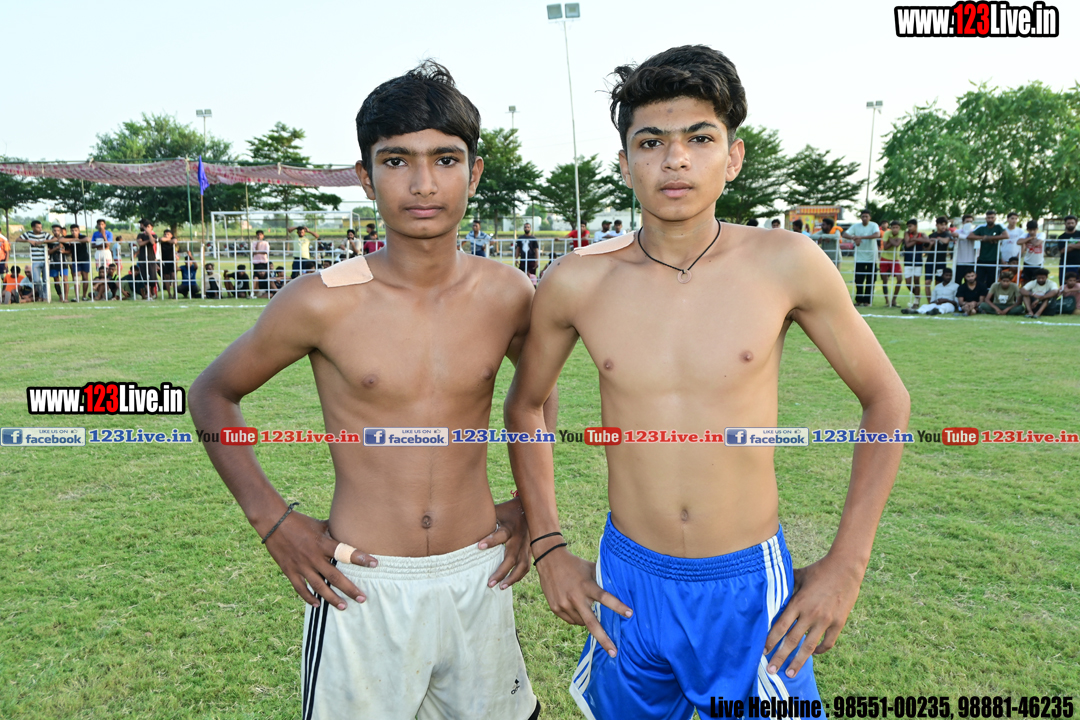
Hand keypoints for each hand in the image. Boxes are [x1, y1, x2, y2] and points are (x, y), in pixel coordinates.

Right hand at [262, 510, 377, 609]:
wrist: (273, 523)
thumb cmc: (300, 522)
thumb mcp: (320, 524)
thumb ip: (335, 531)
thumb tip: (350, 530)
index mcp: (323, 543)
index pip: (345, 552)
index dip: (360, 558)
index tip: (375, 564)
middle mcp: (313, 557)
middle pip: (335, 576)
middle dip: (350, 589)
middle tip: (362, 598)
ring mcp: (301, 566)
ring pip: (319, 587)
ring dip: (332, 598)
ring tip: (343, 607)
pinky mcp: (290, 571)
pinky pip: (301, 588)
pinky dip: (309, 598)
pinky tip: (318, 605)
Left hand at [478, 497, 530, 588]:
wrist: (528, 509)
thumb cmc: (507, 511)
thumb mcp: (496, 511)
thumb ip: (484, 518)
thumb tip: (463, 520)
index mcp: (510, 526)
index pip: (501, 535)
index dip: (491, 541)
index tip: (478, 546)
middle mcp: (519, 538)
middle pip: (511, 557)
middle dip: (501, 571)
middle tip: (489, 583)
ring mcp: (526, 545)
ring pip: (522, 565)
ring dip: (512, 578)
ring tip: (500, 587)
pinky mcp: (529, 550)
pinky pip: (526, 566)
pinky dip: (518, 576)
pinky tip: (509, 583)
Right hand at [534, 546, 631, 657]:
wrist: (549, 561)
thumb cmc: (576, 564)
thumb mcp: (591, 568)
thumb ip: (603, 580)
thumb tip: (621, 587)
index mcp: (586, 586)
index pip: (605, 597)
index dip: (618, 606)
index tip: (630, 614)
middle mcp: (575, 597)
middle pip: (591, 623)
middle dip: (604, 639)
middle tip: (614, 653)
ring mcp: (564, 604)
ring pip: (581, 623)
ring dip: (587, 621)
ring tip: (584, 606)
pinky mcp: (555, 608)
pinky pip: (571, 621)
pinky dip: (576, 618)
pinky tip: (575, 607)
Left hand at [763, 553, 863, 677]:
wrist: (845, 567)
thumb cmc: (818, 570)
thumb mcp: (798, 576)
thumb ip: (785, 587)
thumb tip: (769, 590)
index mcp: (798, 602)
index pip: (780, 626)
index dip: (770, 640)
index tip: (762, 651)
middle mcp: (810, 614)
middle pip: (792, 641)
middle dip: (779, 657)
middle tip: (770, 670)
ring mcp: (825, 620)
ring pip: (809, 647)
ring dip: (798, 662)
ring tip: (789, 674)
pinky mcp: (839, 623)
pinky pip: (828, 643)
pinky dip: (819, 651)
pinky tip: (813, 653)